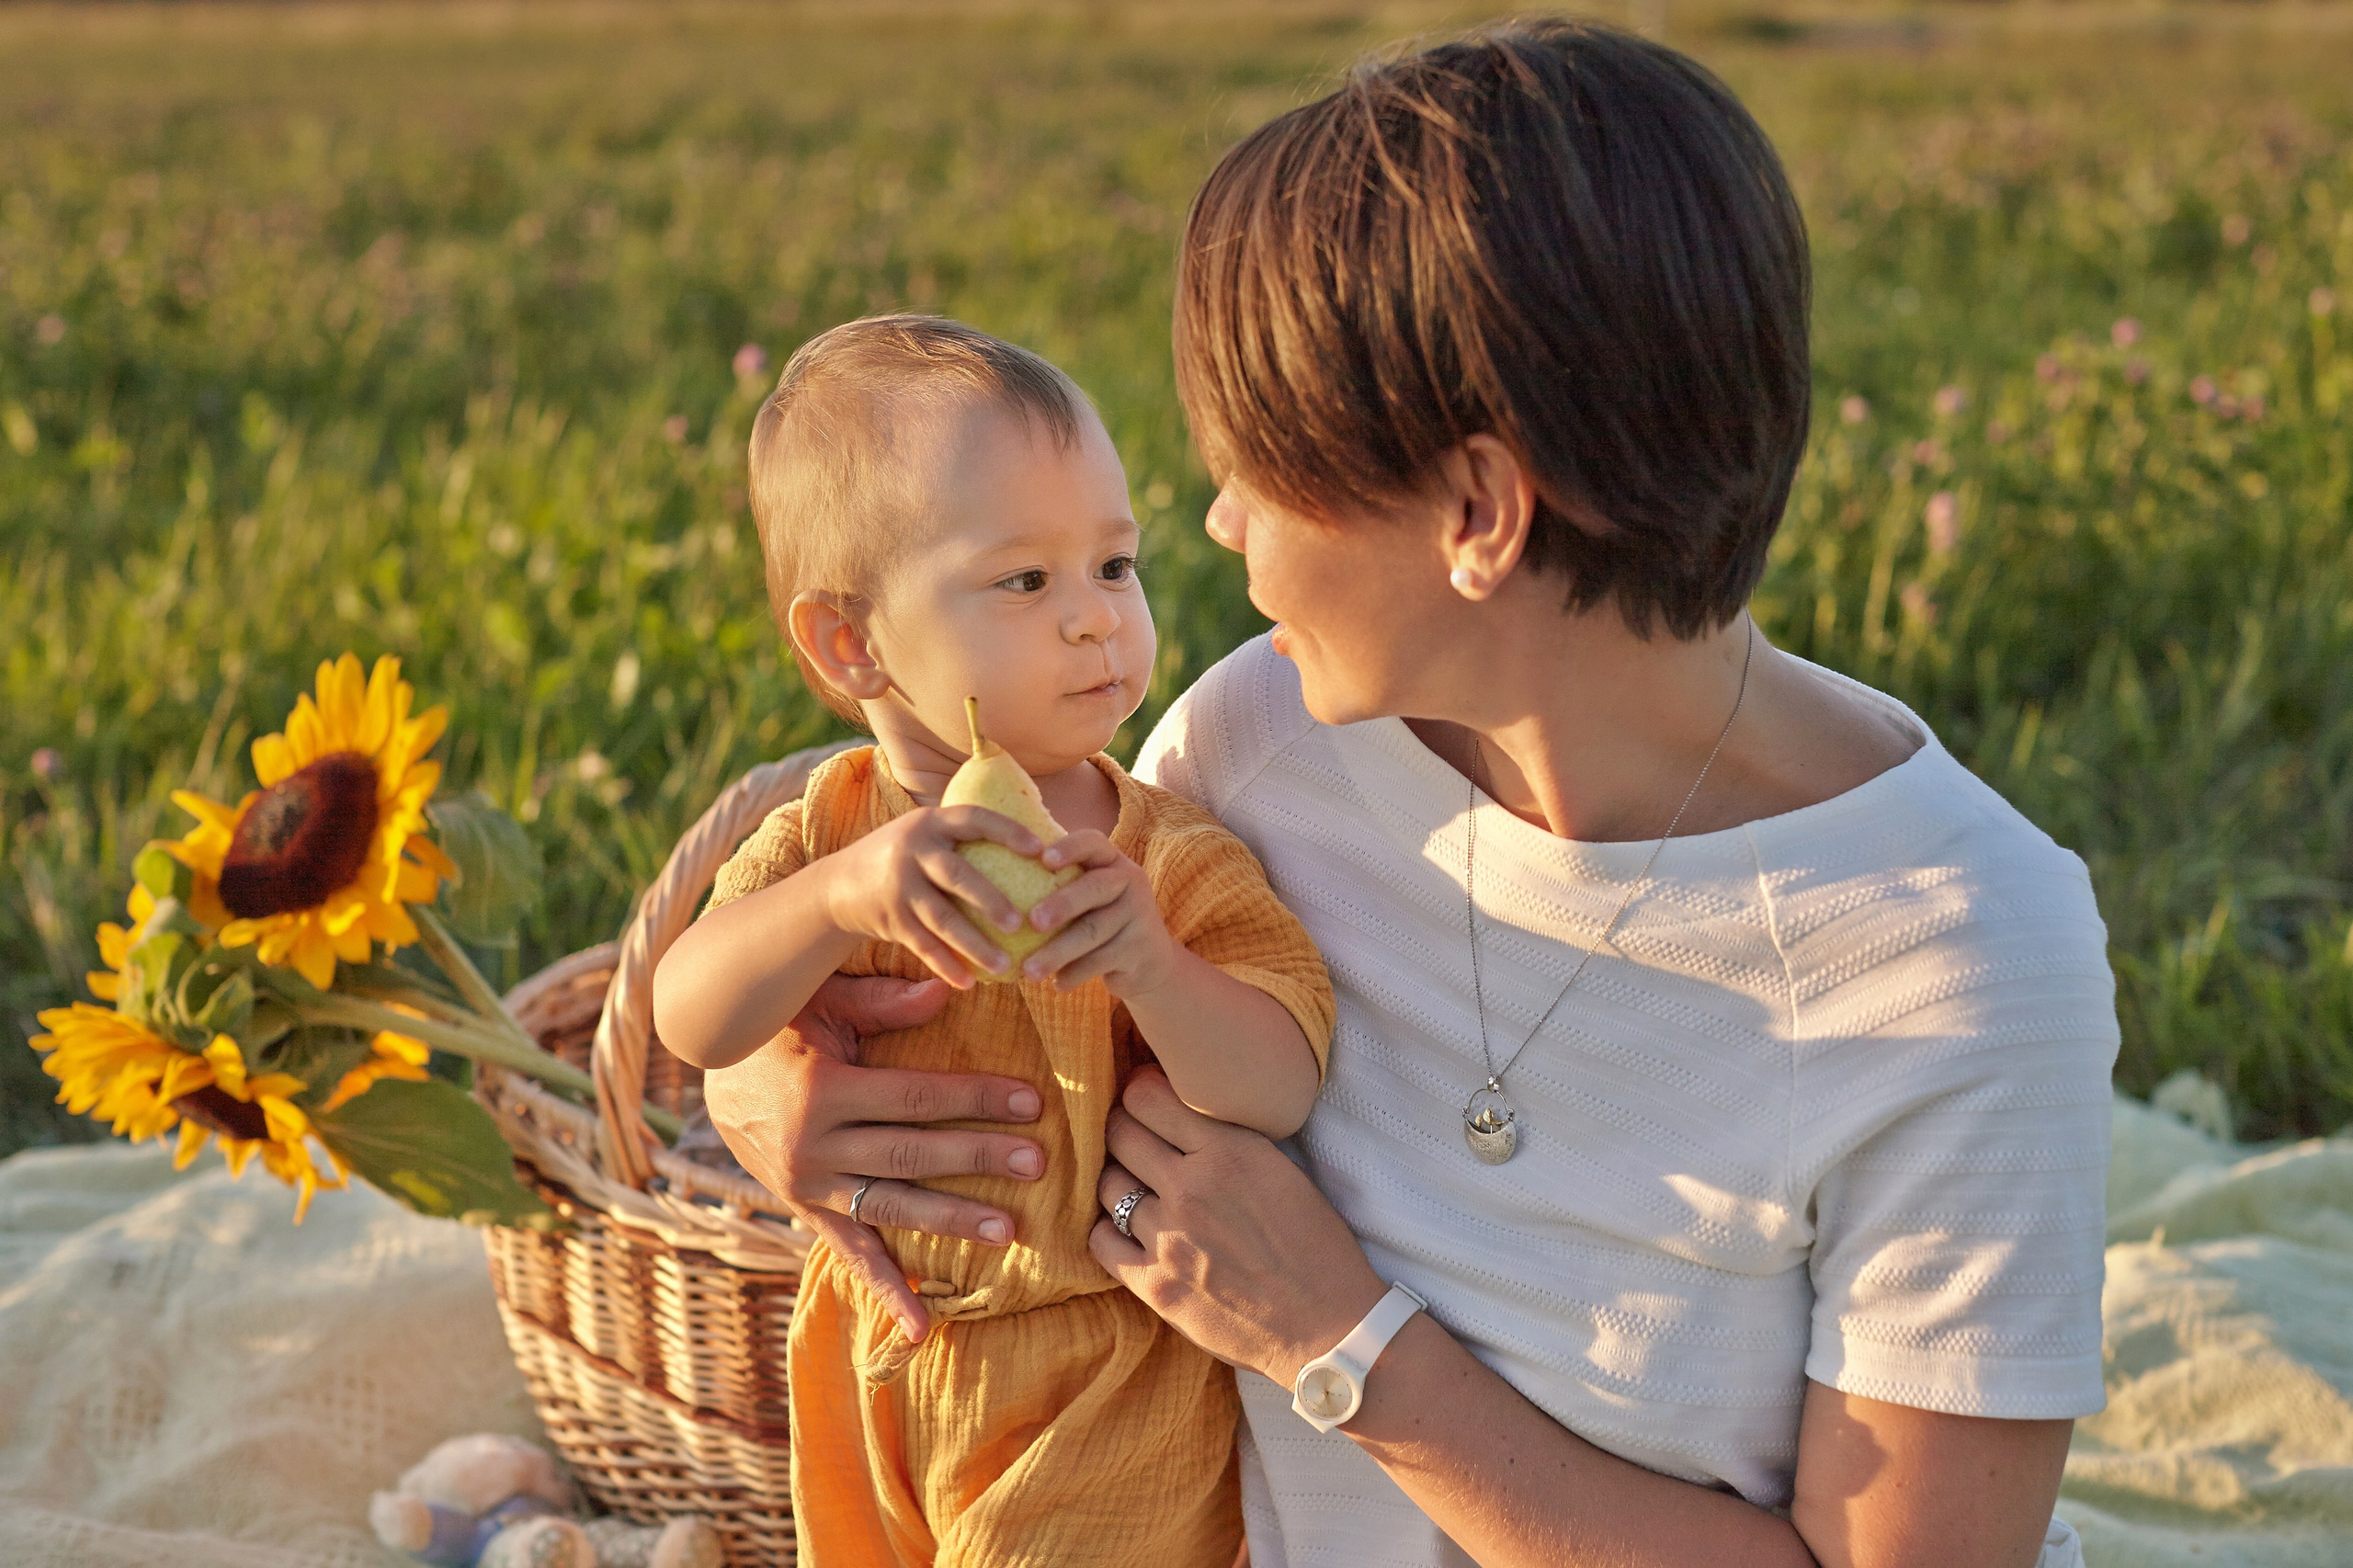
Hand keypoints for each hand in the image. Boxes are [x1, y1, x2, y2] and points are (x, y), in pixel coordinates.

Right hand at [701, 972, 1046, 1340]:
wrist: (710, 1064)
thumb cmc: (779, 1020)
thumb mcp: (823, 998)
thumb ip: (884, 1000)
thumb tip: (948, 986)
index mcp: (822, 1090)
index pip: (915, 1099)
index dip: (975, 1099)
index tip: (1031, 1103)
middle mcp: (813, 1146)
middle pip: (912, 1155)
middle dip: (978, 1158)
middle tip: (1039, 1163)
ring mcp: (807, 1185)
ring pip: (891, 1206)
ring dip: (950, 1220)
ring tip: (1008, 1230)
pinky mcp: (805, 1208)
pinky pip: (849, 1253)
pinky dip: (884, 1290)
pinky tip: (921, 1327)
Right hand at [821, 805, 1040, 988]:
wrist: (839, 885)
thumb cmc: (905, 858)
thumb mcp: (925, 834)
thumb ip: (962, 836)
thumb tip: (1034, 844)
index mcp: (931, 823)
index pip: (974, 819)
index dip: (1008, 831)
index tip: (1041, 849)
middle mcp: (912, 851)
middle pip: (958, 875)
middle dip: (991, 900)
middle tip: (1021, 923)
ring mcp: (899, 886)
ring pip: (942, 920)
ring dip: (975, 946)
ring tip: (1004, 966)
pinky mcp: (890, 918)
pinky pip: (923, 946)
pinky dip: (946, 966)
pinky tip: (969, 983)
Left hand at [1020, 831, 1180, 995]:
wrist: (1149, 962)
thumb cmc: (1099, 921)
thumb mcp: (1087, 898)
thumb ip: (1057, 886)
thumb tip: (990, 891)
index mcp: (1112, 861)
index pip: (1093, 843)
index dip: (1070, 848)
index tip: (1043, 858)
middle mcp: (1130, 881)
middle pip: (1096, 888)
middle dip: (1062, 904)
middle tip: (1032, 921)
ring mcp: (1139, 915)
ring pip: (1094, 931)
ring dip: (1058, 952)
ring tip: (1029, 971)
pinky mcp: (1141, 949)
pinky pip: (1102, 961)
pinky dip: (1074, 974)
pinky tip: (1056, 984)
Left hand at [1087, 1068, 1384, 1385]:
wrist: (1329, 1327)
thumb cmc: (1316, 1248)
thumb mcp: (1281, 1170)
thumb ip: (1229, 1141)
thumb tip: (1183, 1116)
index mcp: (1230, 1151)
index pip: (1147, 1096)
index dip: (1138, 1093)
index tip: (1144, 1102)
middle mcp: (1192, 1187)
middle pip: (1119, 1133)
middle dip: (1121, 1129)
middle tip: (1132, 1140)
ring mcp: (1168, 1237)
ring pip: (1107, 1184)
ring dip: (1117, 1181)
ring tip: (1135, 1188)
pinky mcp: (1154, 1284)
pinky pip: (1099, 1240)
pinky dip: (1108, 1230)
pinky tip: (1128, 1232)